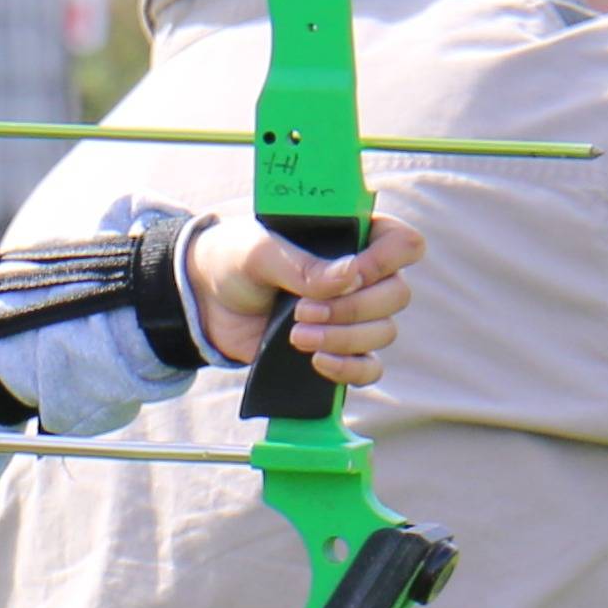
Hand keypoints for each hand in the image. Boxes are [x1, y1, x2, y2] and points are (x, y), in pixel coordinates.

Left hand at [184, 207, 423, 387]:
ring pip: (383, 332)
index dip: (387, 261)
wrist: (204, 302)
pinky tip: (317, 363)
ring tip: (296, 336)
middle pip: (397, 295)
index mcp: (352, 237)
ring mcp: (352, 315)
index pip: (403, 245)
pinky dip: (349, 370)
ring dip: (344, 338)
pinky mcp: (337, 350)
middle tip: (303, 311)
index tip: (351, 274)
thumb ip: (299, 263)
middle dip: (353, 309)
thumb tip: (348, 279)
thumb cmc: (233, 259)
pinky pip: (368, 368)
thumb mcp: (258, 251)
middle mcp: (362, 276)